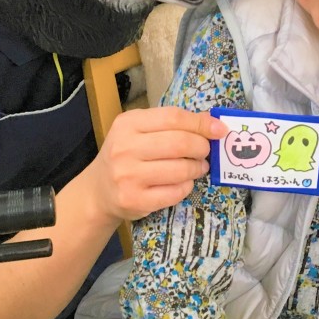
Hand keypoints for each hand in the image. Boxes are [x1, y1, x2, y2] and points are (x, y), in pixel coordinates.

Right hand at [87, 106, 225, 224]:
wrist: (98, 191)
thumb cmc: (126, 154)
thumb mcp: (140, 131)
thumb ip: (171, 124)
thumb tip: (212, 123)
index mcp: (128, 123)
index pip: (173, 118)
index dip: (200, 123)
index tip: (219, 130)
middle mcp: (125, 148)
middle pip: (179, 143)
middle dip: (201, 147)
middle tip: (206, 151)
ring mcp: (128, 176)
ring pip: (180, 170)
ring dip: (197, 168)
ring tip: (199, 167)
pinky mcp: (134, 200)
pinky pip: (174, 193)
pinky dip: (187, 187)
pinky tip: (184, 183)